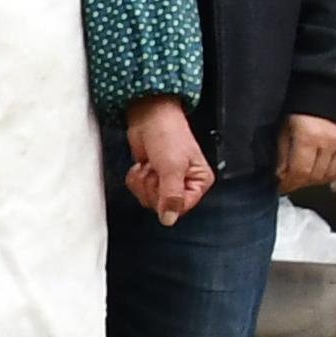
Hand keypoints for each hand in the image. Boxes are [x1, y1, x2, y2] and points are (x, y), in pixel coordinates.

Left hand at [120, 97, 211, 227]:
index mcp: (199, 182)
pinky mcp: (151, 176)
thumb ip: (171, 196)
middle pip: (162, 206)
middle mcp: (185, 184)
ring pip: (148, 199)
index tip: (162, 184)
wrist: (148, 116)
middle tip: (157, 170)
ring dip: (143, 182)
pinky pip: (138, 190)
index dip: (167, 201)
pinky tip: (143, 164)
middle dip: (153, 187)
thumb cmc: (167, 134)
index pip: (182, 208)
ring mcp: (166, 181)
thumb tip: (169, 220)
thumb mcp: (172, 168)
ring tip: (151, 165)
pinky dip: (135, 178)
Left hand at [275, 112, 335, 196]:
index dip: (288, 183)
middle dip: (299, 182)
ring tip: (304, 177)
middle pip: (314, 175)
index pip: (299, 171)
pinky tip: (324, 173)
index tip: (280, 186)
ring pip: (330, 174)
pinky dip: (335, 173)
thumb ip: (282, 151)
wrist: (327, 87)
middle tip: (290, 182)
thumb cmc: (301, 104)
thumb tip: (279, 174)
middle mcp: (329, 142)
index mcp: (308, 137)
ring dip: (315, 180)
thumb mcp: (285, 125)